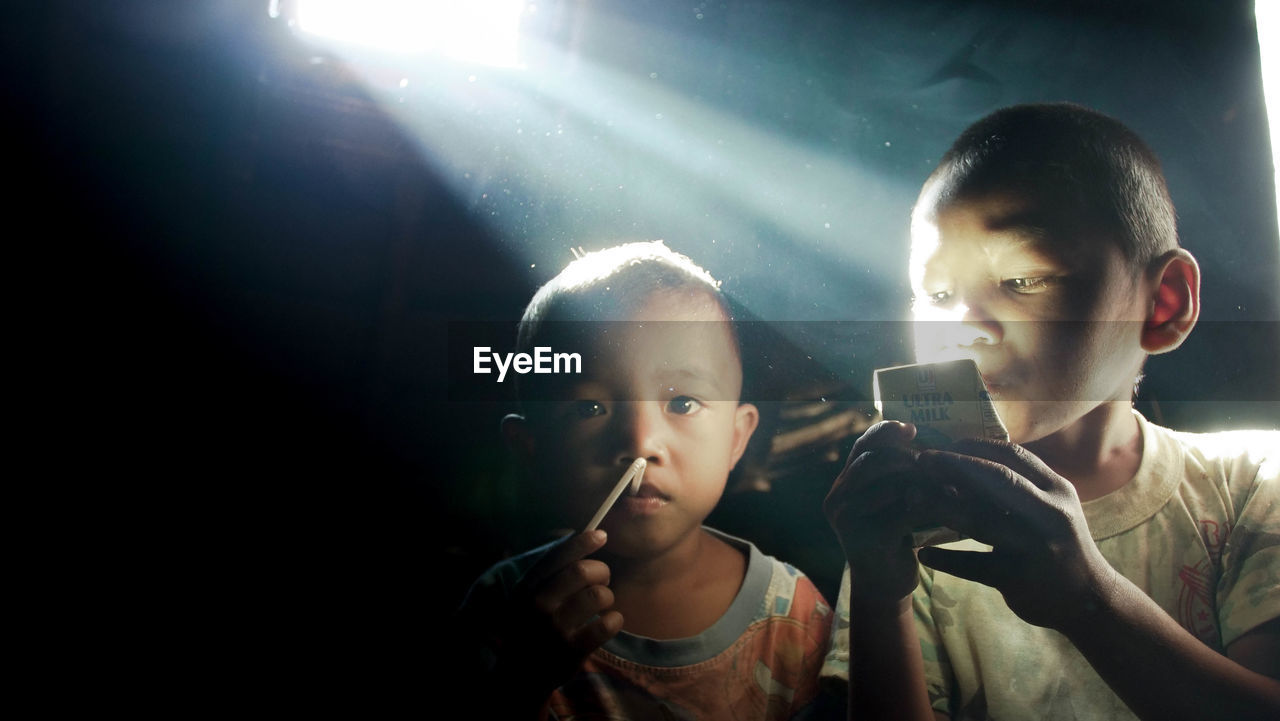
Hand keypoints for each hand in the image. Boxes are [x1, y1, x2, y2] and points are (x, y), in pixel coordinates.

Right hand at [495, 530, 623, 703]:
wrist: (520, 674)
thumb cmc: (530, 627)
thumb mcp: (525, 597)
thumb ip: (548, 572)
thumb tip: (580, 536)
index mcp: (526, 588)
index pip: (557, 556)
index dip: (583, 541)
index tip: (601, 535)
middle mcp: (538, 605)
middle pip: (582, 571)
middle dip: (601, 570)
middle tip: (603, 579)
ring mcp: (555, 629)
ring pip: (599, 596)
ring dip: (608, 596)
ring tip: (602, 604)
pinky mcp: (572, 650)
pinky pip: (608, 624)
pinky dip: (615, 619)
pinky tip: (608, 622)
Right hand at [824, 421, 931, 605]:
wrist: (885, 586)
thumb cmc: (894, 539)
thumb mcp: (891, 502)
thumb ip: (896, 476)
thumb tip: (925, 442)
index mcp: (843, 484)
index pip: (861, 447)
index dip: (884, 432)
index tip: (911, 428)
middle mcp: (837, 498)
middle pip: (873, 460)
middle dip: (909, 457)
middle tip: (939, 461)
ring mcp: (846, 518)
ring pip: (888, 484)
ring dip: (923, 480)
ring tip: (949, 482)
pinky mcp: (864, 538)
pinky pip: (901, 512)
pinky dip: (928, 506)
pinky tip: (948, 507)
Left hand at [914, 439, 1117, 631]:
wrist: (1091, 601)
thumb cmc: (1060, 544)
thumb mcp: (1051, 508)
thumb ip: (1019, 487)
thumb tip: (965, 461)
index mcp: (1057, 490)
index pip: (1013, 456)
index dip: (975, 446)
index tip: (944, 443)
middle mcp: (1050, 514)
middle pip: (997, 481)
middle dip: (955, 466)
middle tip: (921, 459)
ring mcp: (1035, 548)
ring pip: (981, 522)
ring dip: (942, 507)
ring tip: (912, 500)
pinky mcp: (1019, 579)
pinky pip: (974, 566)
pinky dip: (947, 560)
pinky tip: (924, 554)